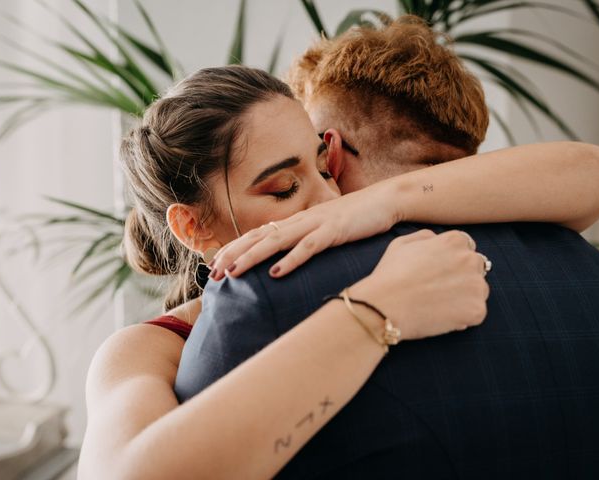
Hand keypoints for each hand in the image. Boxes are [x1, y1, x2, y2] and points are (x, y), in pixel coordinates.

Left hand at [210, 182, 396, 279]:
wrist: (387, 200)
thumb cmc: (357, 218)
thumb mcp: (327, 230)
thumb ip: (308, 241)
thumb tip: (289, 259)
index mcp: (298, 222)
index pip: (259, 234)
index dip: (235, 248)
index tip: (214, 265)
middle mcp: (301, 220)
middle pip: (259, 236)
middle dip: (233, 254)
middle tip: (211, 273)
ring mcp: (317, 223)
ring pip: (277, 240)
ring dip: (252, 257)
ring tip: (232, 273)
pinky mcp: (335, 230)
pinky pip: (309, 247)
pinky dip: (291, 260)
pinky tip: (276, 274)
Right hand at [350, 229, 489, 339]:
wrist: (383, 305)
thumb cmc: (389, 274)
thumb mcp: (400, 243)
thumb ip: (425, 236)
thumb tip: (437, 239)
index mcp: (454, 240)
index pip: (466, 248)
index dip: (452, 261)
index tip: (439, 273)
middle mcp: (470, 259)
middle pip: (476, 268)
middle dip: (462, 277)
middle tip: (438, 290)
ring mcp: (476, 286)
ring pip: (478, 291)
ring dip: (465, 297)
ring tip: (438, 305)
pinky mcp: (476, 310)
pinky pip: (476, 313)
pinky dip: (463, 317)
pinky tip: (441, 317)